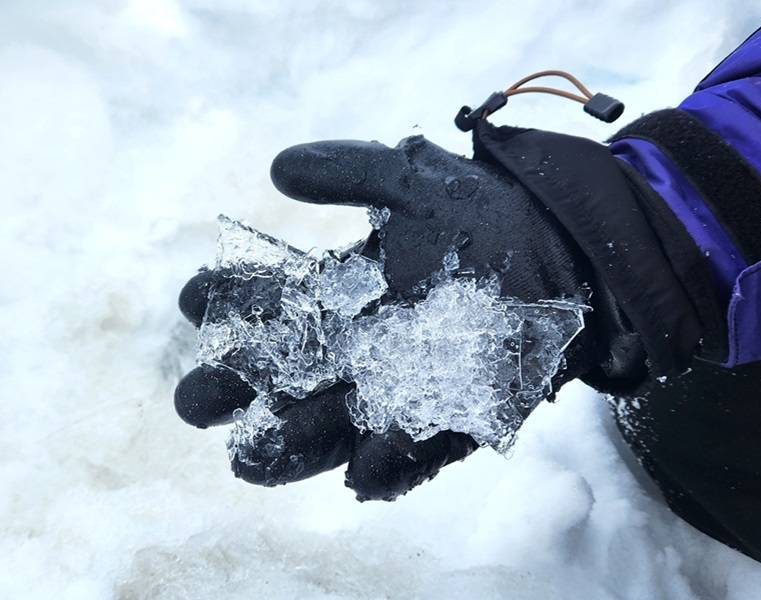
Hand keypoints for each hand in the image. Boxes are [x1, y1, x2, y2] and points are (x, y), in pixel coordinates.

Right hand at [174, 135, 640, 499]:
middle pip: (285, 376)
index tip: (191, 297)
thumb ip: (350, 170)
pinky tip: (361, 471)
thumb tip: (277, 170)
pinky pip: (414, 450)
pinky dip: (388, 463)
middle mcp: (361, 346)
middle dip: (234, 389)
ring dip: (290, 445)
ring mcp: (401, 386)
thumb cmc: (490, 215)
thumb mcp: (415, 180)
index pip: (273, 303)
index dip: (229, 300)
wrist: (568, 252)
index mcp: (344, 294)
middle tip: (196, 398)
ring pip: (332, 424)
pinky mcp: (450, 418)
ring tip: (244, 458)